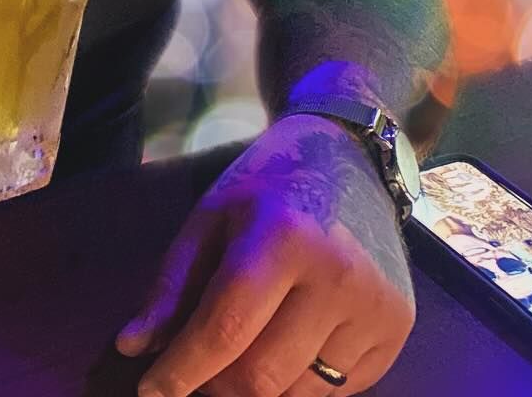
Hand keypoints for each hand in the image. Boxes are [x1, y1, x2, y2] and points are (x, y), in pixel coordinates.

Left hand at [115, 113, 415, 395]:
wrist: (350, 158)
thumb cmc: (269, 185)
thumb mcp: (209, 216)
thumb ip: (172, 285)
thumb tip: (133, 349)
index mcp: (282, 236)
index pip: (225, 328)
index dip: (181, 371)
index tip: (149, 390)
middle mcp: (337, 276)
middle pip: (262, 375)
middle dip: (215, 385)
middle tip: (197, 369)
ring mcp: (376, 307)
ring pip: (298, 393)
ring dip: (258, 386)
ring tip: (242, 350)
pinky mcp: (398, 329)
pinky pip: (338, 389)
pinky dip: (300, 382)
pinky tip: (288, 341)